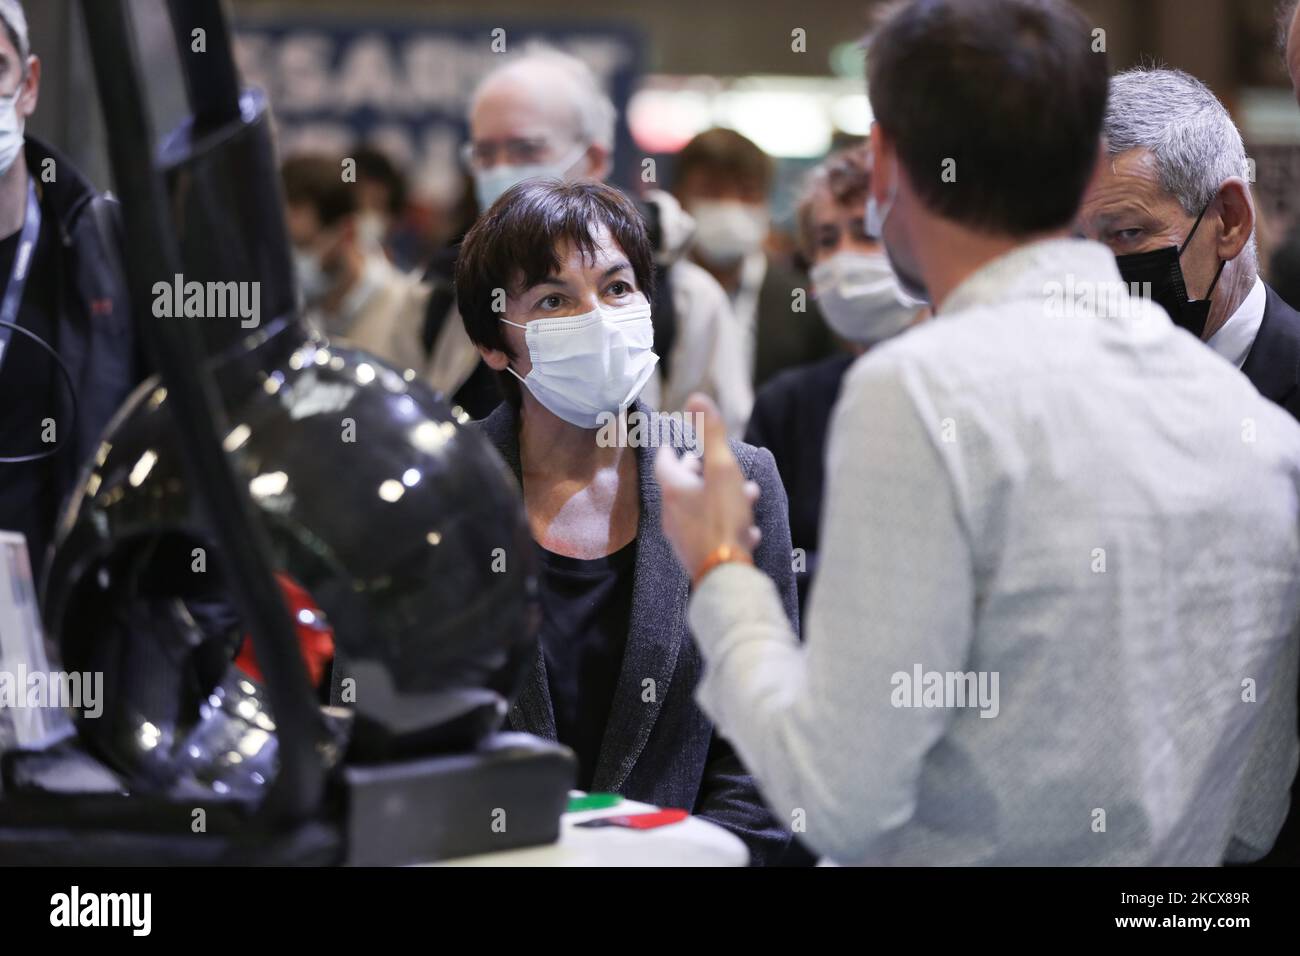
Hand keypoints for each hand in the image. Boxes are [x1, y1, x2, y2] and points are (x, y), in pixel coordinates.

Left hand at [654, 393, 761, 581]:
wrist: (726, 574)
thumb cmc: (723, 520)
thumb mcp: (722, 471)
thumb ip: (711, 434)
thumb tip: (696, 397)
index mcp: (674, 490)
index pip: (664, 462)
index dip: (670, 449)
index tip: (674, 442)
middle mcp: (672, 513)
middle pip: (682, 485)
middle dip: (703, 472)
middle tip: (717, 464)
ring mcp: (683, 536)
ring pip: (700, 508)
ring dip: (721, 497)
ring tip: (746, 494)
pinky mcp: (696, 555)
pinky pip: (710, 531)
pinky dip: (726, 523)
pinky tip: (748, 529)